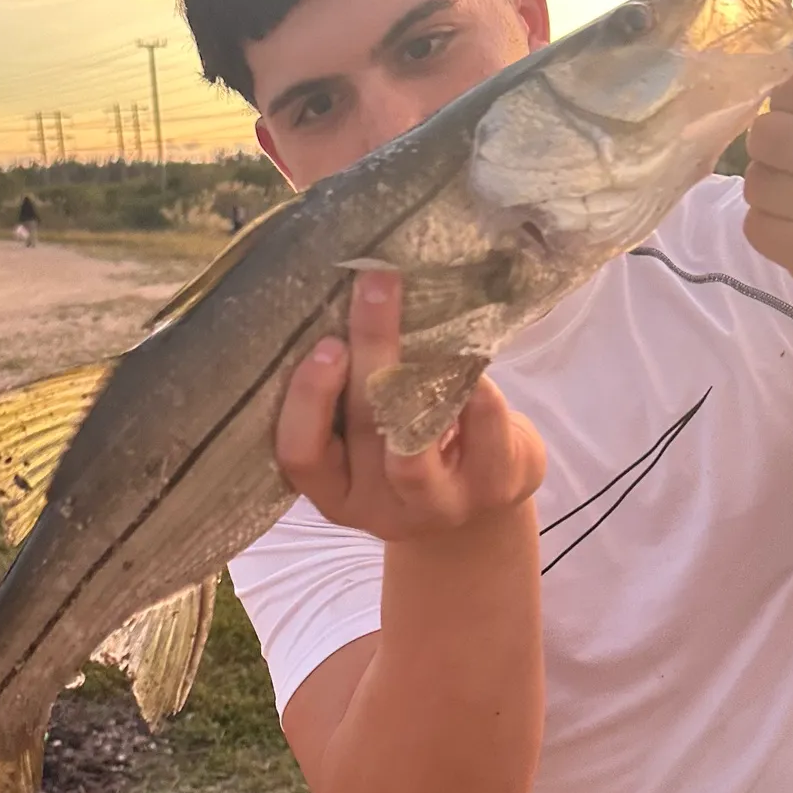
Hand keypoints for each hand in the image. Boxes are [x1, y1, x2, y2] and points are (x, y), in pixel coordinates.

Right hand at [275, 268, 545, 541]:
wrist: (485, 505)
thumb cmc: (414, 451)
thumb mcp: (372, 441)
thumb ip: (351, 396)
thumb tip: (348, 301)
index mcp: (337, 492)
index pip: (301, 455)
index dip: (307, 400)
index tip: (327, 343)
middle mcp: (381, 508)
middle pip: (364, 428)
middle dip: (370, 348)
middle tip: (375, 285)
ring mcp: (439, 504)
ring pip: (416, 435)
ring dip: (417, 365)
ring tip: (426, 318)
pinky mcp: (492, 486)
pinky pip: (479, 419)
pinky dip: (471, 375)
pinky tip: (468, 349)